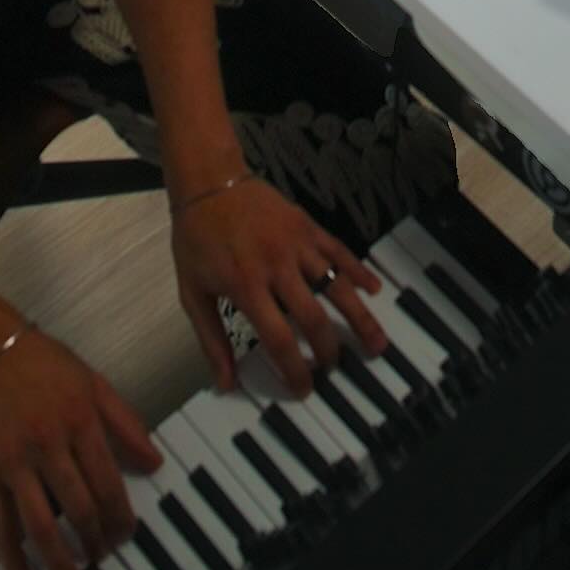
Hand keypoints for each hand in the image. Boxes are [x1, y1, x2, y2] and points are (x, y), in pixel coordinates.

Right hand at [0, 324, 160, 569]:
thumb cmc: (46, 364)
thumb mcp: (95, 384)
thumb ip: (126, 425)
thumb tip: (155, 463)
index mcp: (80, 422)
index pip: (108, 483)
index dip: (120, 517)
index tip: (126, 535)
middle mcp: (48, 444)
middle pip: (78, 508)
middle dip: (95, 542)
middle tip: (102, 559)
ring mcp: (14, 461)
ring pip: (41, 524)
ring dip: (59, 561)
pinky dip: (12, 560)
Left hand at [171, 180, 385, 396]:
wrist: (209, 182)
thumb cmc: (196, 239)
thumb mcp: (192, 292)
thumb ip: (211, 340)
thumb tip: (225, 384)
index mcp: (246, 286)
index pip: (278, 338)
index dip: (295, 368)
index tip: (304, 388)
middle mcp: (277, 266)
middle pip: (313, 317)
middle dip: (329, 349)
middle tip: (335, 368)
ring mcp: (297, 244)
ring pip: (336, 286)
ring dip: (359, 317)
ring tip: (377, 343)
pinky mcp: (308, 226)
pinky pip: (339, 252)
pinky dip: (359, 271)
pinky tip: (374, 290)